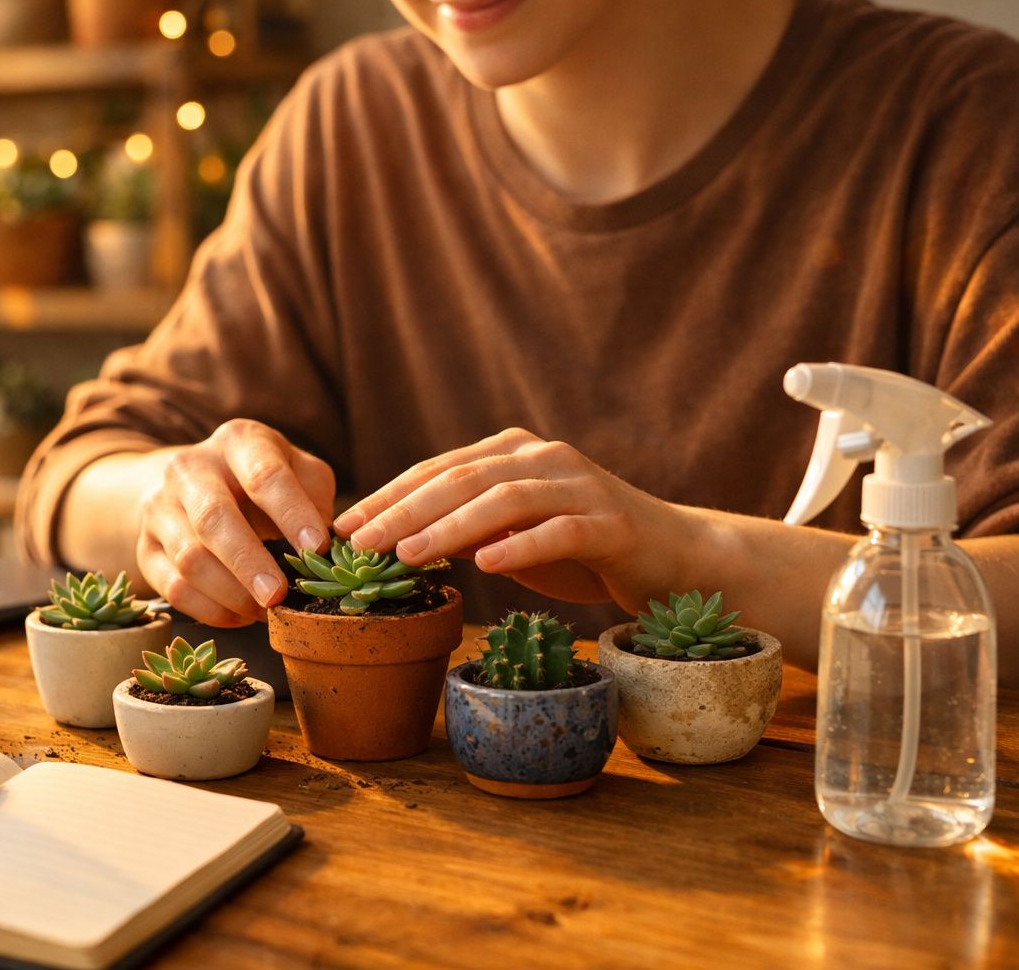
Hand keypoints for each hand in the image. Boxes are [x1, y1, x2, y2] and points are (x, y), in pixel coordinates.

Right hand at [136, 419, 334, 626]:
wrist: (193, 484)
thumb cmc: (262, 481)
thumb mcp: (297, 471)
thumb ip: (317, 498)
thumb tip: (328, 545)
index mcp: (238, 441)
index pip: (264, 474)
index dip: (292, 513)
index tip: (316, 549)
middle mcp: (190, 467)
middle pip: (214, 518)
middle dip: (249, 562)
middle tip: (279, 596)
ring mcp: (160, 507)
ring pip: (190, 558)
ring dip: (231, 594)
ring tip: (264, 611)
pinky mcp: (145, 548)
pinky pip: (173, 588)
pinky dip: (210, 610)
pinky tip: (239, 615)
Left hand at [333, 428, 696, 613]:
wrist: (673, 559)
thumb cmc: (583, 550)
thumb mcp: (511, 538)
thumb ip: (464, 531)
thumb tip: (396, 541)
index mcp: (514, 453)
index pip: (437, 470)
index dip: (387, 496)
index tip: (344, 526)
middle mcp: (544, 458)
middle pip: (462, 479)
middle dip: (403, 510)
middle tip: (360, 542)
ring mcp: (581, 486)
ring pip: (504, 500)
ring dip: (450, 527)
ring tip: (407, 554)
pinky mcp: (612, 522)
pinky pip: (560, 530)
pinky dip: (521, 545)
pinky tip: (486, 564)